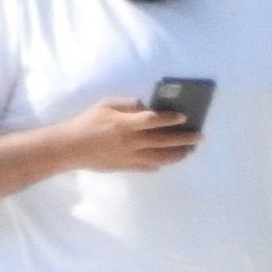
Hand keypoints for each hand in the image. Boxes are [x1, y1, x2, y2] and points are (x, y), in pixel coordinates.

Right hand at [58, 96, 198, 173]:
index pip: (153, 121)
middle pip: (163, 141)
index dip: (170, 119)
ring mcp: (131, 157)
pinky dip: (161, 163)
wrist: (72, 147)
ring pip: (160, 158)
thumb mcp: (106, 104)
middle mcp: (132, 142)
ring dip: (177, 155)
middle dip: (183, 139)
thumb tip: (146, 106)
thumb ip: (127, 104)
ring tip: (188, 151)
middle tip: (199, 137)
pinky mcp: (127, 167)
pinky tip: (168, 160)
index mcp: (125, 124)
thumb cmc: (88, 122)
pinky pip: (149, 167)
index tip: (184, 118)